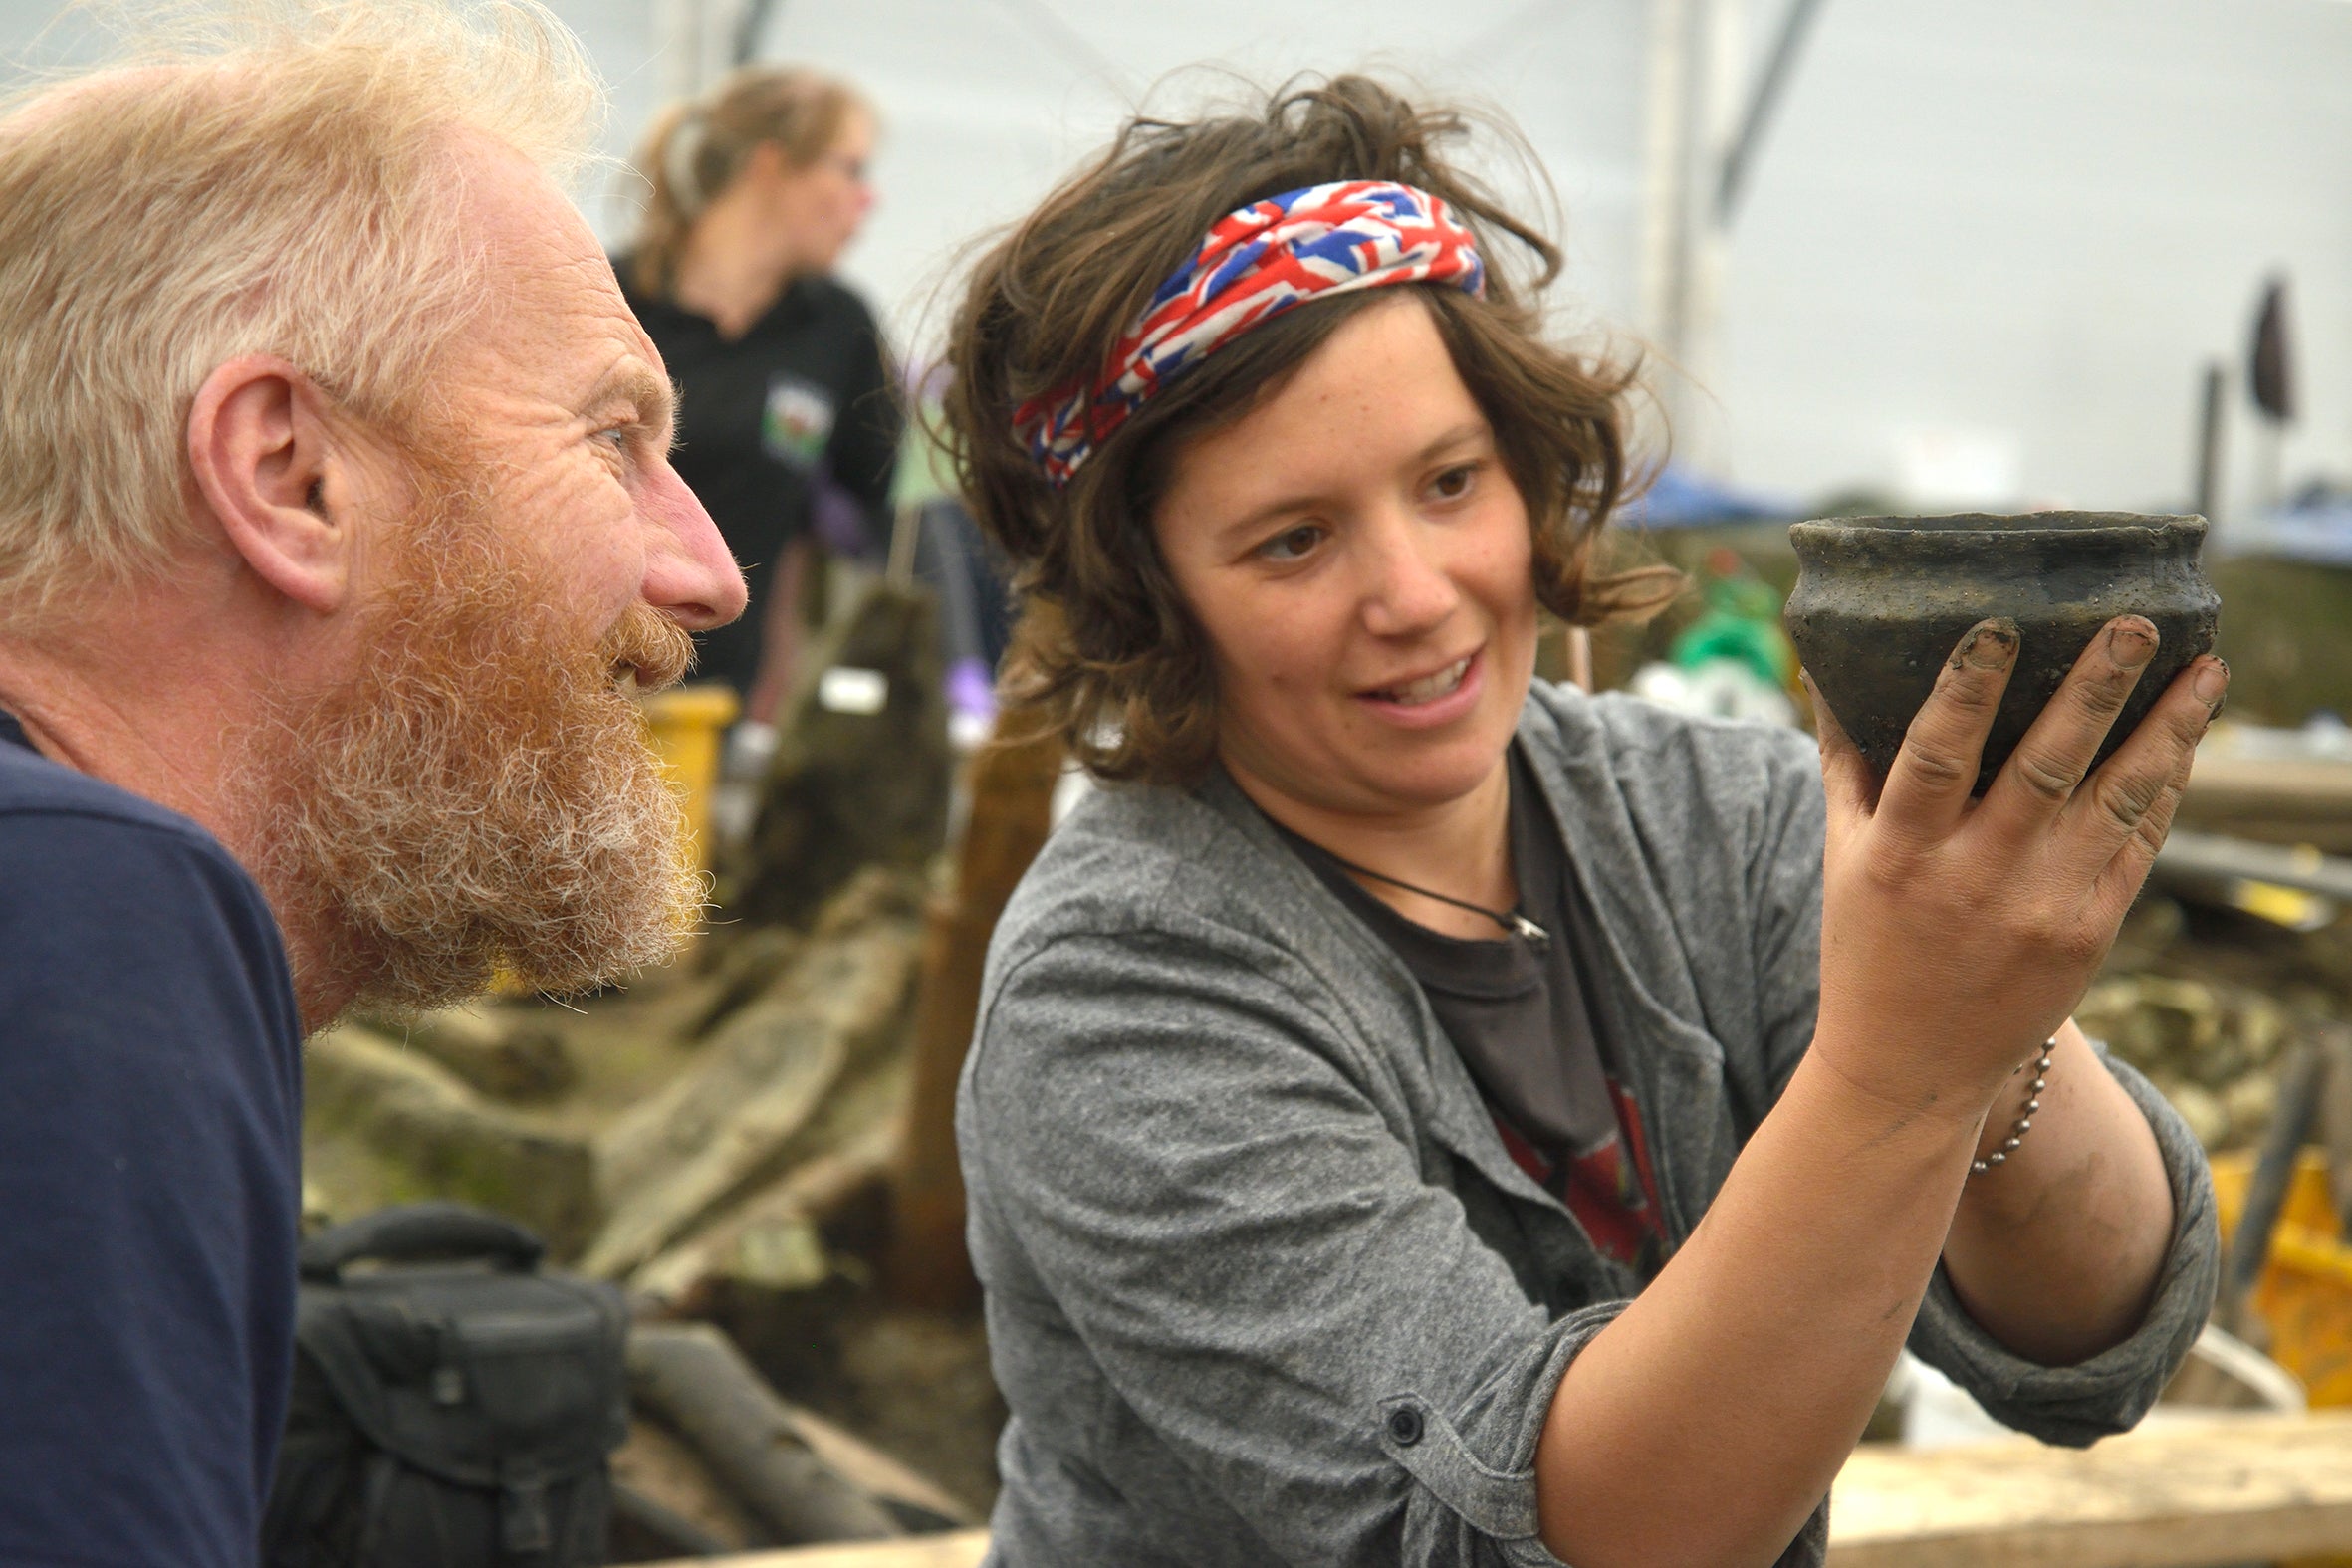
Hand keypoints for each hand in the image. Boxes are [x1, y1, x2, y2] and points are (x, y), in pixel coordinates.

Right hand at [1807, 616, 2225, 1112]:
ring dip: (2169, 729)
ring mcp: (2042, 907)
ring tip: (2205, 670)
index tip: (1998, 628)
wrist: (1912, 1068)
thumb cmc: (1869, 946)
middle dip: (2095, 688)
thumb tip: (1828, 669)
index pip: (1935, 756)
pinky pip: (2140, 844)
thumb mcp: (1842, 857)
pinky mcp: (2091, 933)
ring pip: (2117, 800)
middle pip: (2045, 765)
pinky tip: (2187, 739)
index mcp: (1903, 854)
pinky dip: (2167, 786)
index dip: (1965, 690)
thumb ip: (1845, 763)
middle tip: (2133, 623)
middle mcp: (1975, 878)